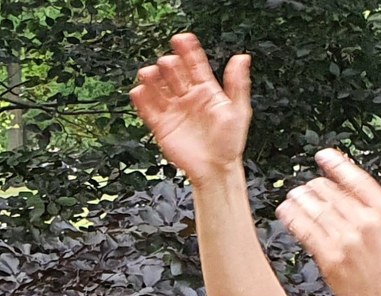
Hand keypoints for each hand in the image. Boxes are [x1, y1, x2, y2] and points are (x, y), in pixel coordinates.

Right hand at [131, 33, 252, 185]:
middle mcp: (188, 99)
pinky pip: (148, 110)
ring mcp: (174, 111)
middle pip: (174, 74)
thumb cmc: (230, 143)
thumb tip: (242, 58)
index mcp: (206, 92)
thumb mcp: (238, 110)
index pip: (195, 66)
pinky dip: (141, 101)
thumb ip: (237, 84)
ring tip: (148, 73)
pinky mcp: (162, 127)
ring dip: (152, 79)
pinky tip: (138, 91)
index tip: (181, 39)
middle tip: (166, 62)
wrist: (216, 170)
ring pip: (158, 89)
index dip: (188, 51)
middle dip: (169, 65)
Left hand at [275, 149, 380, 295]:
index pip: (356, 179)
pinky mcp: (330, 259)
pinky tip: (286, 211)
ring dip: (302, 198)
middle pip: (332, 194)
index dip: (336, 164)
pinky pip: (307, 232)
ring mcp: (346, 241)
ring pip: (317, 210)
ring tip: (294, 194)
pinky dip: (294, 218)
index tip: (324, 156)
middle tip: (308, 183)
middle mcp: (365, 223)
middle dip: (316, 185)